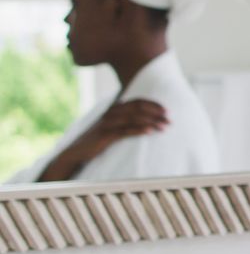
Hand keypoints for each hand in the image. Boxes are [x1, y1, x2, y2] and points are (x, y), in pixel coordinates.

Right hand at [37, 99, 168, 181]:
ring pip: (134, 118)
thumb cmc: (96, 141)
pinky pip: (125, 131)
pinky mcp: (105, 136)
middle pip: (138, 108)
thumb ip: (125, 121)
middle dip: (156, 113)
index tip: (167, 110)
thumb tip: (145, 120)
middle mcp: (111, 113)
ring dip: (152, 122)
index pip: (137, 102)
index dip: (153, 104)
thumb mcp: (111, 127)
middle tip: (170, 119)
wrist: (75, 152)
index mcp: (114, 109)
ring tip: (165, 127)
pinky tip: (150, 132)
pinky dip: (139, 130)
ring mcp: (107, 124)